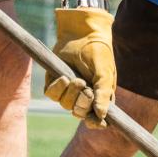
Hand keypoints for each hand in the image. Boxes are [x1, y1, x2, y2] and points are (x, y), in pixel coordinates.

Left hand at [44, 7, 115, 127]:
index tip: (94, 121)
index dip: (95, 123)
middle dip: (82, 105)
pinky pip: (52, 94)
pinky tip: (64, 77)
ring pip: (65, 105)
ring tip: (76, 79)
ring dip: (71, 94)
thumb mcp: (105, 72)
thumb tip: (102, 115)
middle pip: (79, 113)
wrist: (82, 33)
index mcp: (100, 96)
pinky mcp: (55, 81)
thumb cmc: (98, 52)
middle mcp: (84, 95)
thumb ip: (104, 93)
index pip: (97, 118)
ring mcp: (69, 89)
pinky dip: (57, 88)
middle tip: (86, 90)